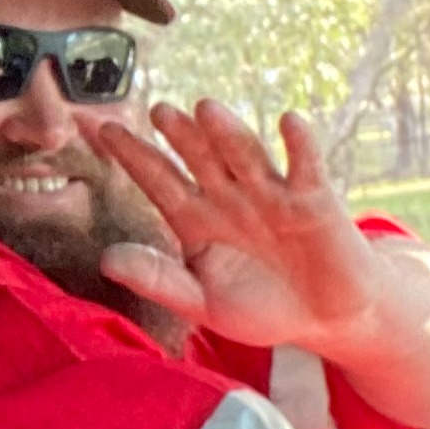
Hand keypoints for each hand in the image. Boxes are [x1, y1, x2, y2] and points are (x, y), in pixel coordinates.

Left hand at [82, 100, 391, 358]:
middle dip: (180, 135)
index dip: (133, 155)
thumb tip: (105, 260)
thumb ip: (157, 279)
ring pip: (244, 156)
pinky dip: (300, 146)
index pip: (157, 179)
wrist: (325, 318)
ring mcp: (270, 193)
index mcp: (194, 216)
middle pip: (199, 158)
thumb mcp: (201, 301)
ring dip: (228, 133)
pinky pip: (305, 168)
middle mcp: (228, 195)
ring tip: (206, 109)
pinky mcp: (314, 200)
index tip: (104, 130)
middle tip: (160, 112)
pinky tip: (290, 122)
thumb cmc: (260, 307)